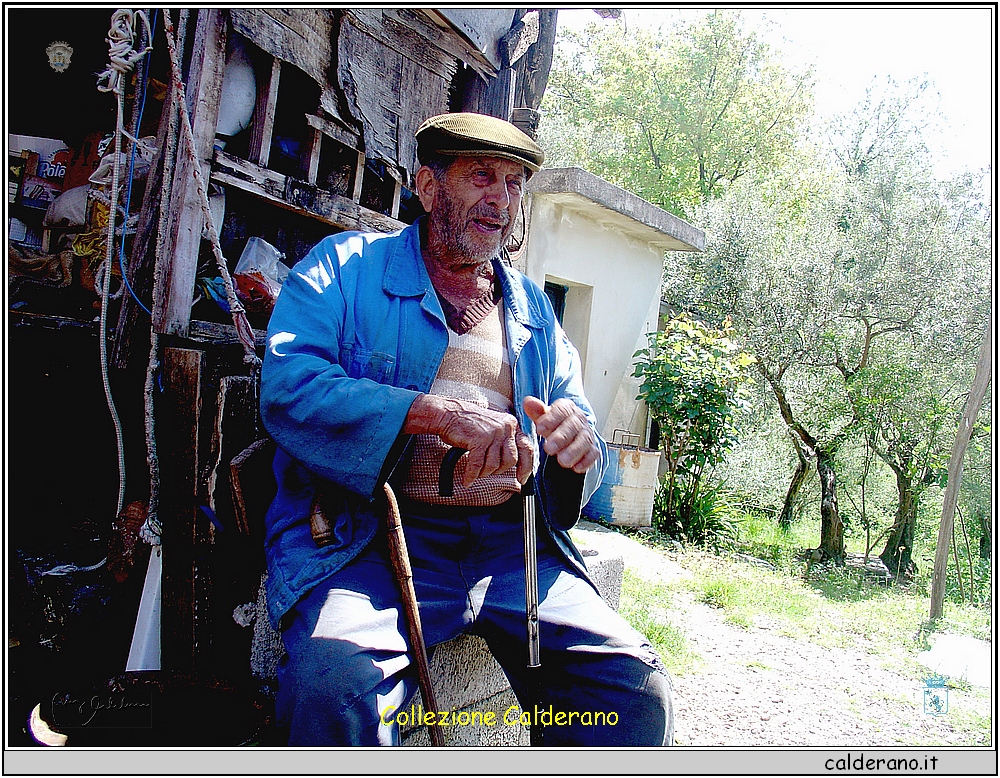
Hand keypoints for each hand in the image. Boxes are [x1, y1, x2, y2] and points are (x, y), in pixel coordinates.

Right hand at [405, 395, 534, 485]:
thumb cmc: (466, 424)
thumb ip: (504, 442)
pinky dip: (471, 475)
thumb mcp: (492, 428)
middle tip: (486, 472)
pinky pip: (477, 465)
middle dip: (498, 470)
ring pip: (494, 465)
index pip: (527, 447)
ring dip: (483, 473)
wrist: (447, 413)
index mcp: (510, 424)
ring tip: (475, 472)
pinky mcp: (479, 439)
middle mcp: (505, 427)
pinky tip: (467, 479)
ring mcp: (492, 432)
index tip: (522, 479)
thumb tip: (514, 463)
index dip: (526, 466)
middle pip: (511, 460)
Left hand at [523, 396, 599, 473]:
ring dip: (574, 451)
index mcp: (567, 408)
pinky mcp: (593, 449)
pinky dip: (586, 461)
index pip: (562, 410)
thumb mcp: (542, 418)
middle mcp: (579, 419)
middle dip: (561, 437)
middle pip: (573, 426)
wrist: (568, 436)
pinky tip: (576, 467)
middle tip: (549, 448)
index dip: (551, 419)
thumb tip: (528, 402)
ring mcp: (587, 434)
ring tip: (562, 461)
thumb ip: (536, 411)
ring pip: (584, 440)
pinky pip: (593, 454)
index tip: (539, 429)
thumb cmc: (553, 426)